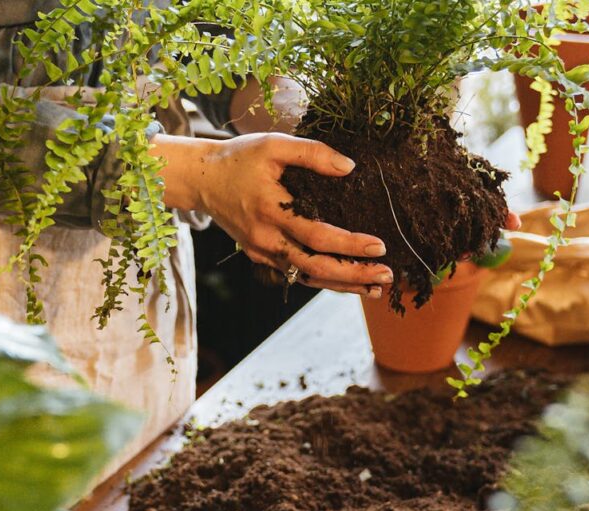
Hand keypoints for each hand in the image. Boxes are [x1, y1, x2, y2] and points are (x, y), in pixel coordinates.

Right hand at [155, 132, 393, 297]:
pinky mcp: (259, 255)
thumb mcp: (273, 144)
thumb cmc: (239, 157)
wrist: (201, 179)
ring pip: (305, 277)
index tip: (379, 247)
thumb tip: (349, 167)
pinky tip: (345, 281)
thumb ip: (312, 153)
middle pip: (315, 267)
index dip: (349, 245)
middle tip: (387, 277)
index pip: (317, 236)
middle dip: (353, 276)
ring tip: (374, 288)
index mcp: (271, 210)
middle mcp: (266, 238)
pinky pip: (294, 273)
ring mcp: (261, 250)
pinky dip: (321, 279)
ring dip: (341, 285)